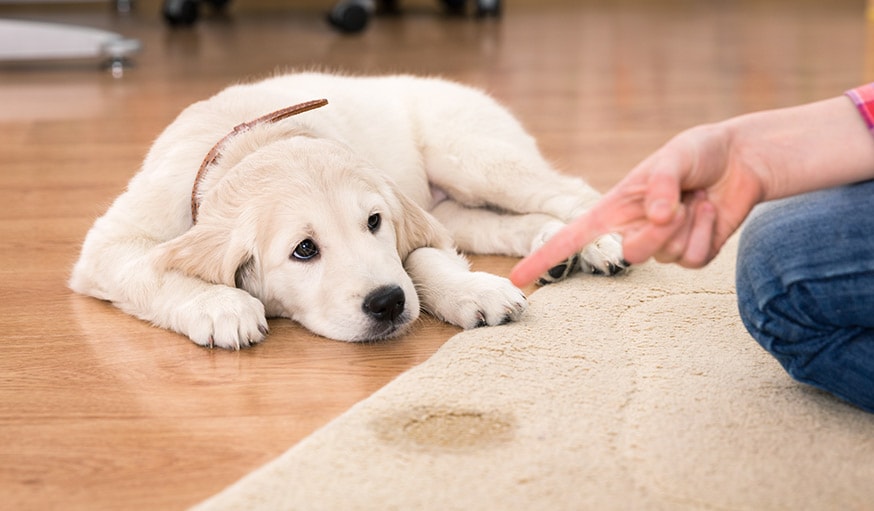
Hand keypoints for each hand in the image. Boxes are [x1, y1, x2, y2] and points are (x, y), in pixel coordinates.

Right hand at [511, 123, 764, 286]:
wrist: (741, 160)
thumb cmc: (698, 152)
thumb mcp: (676, 155)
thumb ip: (661, 183)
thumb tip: (655, 216)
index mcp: (614, 208)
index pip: (571, 237)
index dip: (543, 257)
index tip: (519, 279)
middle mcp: (633, 230)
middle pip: (630, 255)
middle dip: (656, 233)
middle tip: (678, 204)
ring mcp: (662, 245)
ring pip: (665, 257)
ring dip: (687, 225)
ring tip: (696, 199)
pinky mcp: (691, 254)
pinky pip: (693, 260)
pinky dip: (707, 233)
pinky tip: (710, 211)